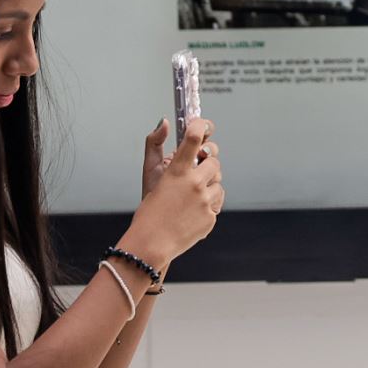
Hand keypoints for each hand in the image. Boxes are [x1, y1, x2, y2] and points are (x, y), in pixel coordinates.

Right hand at [126, 119, 223, 267]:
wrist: (151, 245)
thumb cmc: (148, 212)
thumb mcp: (150, 176)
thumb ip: (155, 146)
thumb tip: (165, 122)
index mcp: (176, 171)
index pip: (194, 138)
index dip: (201, 125)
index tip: (202, 124)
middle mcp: (193, 183)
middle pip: (214, 161)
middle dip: (206, 164)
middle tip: (195, 172)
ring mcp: (204, 201)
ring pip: (218, 182)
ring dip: (208, 186)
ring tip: (190, 198)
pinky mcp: (211, 216)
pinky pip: (217, 201)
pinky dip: (208, 204)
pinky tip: (192, 212)